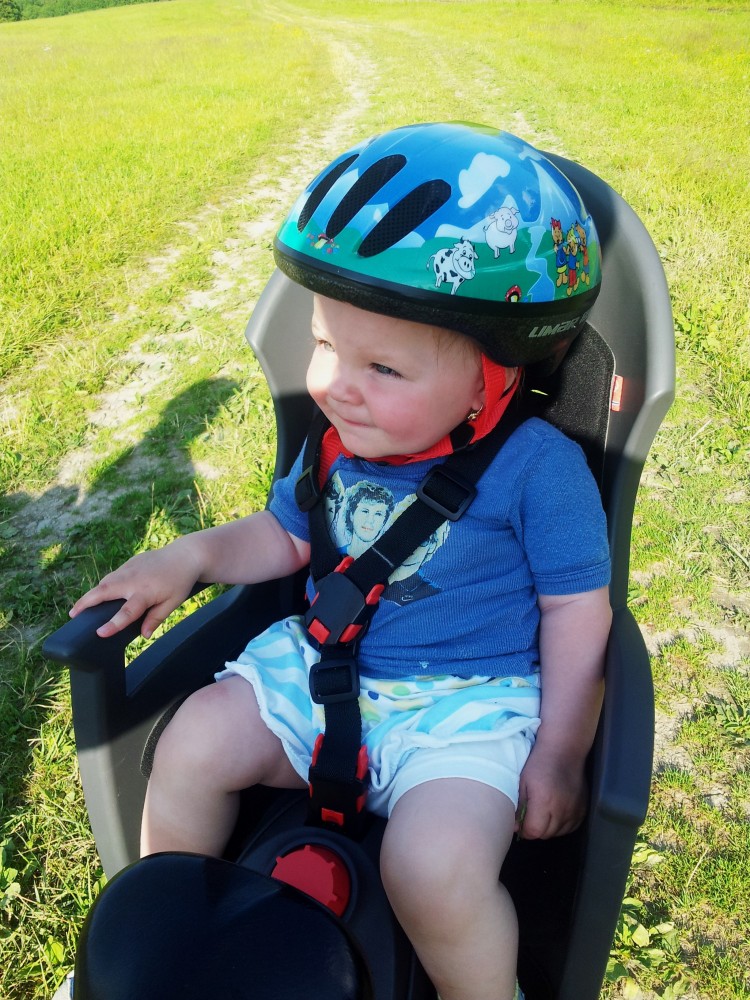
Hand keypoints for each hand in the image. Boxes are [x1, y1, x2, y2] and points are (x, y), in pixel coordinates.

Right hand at [69, 538, 202, 638]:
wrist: (185, 555)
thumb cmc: (179, 581)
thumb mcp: (172, 603)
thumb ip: (156, 618)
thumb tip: (144, 635)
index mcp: (145, 592)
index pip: (127, 612)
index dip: (113, 624)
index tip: (100, 633)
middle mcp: (133, 579)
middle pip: (104, 591)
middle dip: (86, 603)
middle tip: (72, 615)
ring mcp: (129, 569)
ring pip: (105, 582)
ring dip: (91, 594)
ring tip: (78, 608)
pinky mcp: (128, 563)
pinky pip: (112, 577)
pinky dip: (102, 586)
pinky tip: (96, 596)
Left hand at [515, 742, 587, 839]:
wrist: (563, 751)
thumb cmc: (539, 764)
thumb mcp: (522, 782)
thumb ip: (518, 806)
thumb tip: (514, 826)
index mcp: (544, 801)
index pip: (533, 832)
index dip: (524, 830)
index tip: (520, 823)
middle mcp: (561, 809)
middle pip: (545, 835)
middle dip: (535, 829)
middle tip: (530, 816)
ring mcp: (574, 810)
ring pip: (558, 833)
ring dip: (549, 828)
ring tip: (543, 813)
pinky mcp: (583, 809)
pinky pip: (571, 827)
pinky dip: (562, 825)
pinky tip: (556, 813)